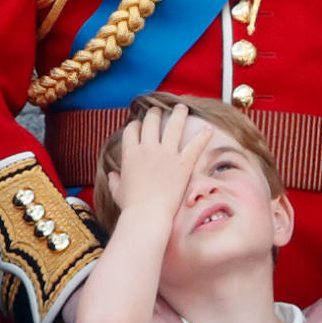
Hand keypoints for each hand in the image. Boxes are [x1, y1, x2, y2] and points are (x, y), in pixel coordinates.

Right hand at [113, 104, 212, 220]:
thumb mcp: (117, 191)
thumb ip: (114, 180)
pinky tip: (209, 127)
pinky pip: (195, 145)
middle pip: (151, 122)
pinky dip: (203, 135)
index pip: (132, 131)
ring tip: (181, 107)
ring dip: (178, 114)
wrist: (147, 215)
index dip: (135, 125)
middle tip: (157, 109)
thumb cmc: (131, 206)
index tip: (138, 123)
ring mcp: (167, 154)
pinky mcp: (183, 163)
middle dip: (154, 113)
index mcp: (130, 154)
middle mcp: (148, 149)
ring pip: (173, 126)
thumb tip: (112, 175)